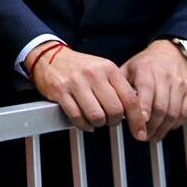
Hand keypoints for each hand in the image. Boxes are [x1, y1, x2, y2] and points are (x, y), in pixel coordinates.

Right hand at [29, 44, 146, 138]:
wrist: (48, 56)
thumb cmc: (78, 66)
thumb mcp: (102, 69)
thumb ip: (117, 87)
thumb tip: (135, 112)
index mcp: (108, 68)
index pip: (130, 99)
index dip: (137, 119)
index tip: (139, 131)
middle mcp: (93, 74)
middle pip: (114, 110)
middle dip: (114, 121)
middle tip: (110, 121)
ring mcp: (75, 82)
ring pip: (96, 115)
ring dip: (98, 124)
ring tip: (95, 120)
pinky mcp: (60, 91)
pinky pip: (77, 116)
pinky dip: (83, 125)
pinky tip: (85, 122)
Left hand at [120, 40, 186, 142]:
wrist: (172, 52)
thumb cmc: (147, 63)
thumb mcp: (129, 67)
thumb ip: (121, 85)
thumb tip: (112, 105)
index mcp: (147, 69)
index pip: (146, 91)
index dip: (143, 109)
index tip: (139, 123)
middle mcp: (165, 76)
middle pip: (161, 106)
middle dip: (151, 125)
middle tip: (143, 136)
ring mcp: (180, 84)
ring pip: (174, 112)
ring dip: (163, 128)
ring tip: (153, 136)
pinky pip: (185, 112)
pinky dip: (175, 123)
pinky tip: (166, 128)